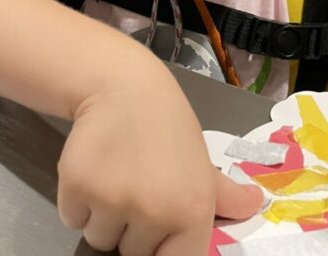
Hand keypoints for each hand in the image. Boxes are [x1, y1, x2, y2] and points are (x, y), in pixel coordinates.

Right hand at [57, 73, 261, 254]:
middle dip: (129, 229)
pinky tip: (93, 168)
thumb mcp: (201, 161)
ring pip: (98, 236)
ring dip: (101, 215)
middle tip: (134, 187)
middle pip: (131, 253)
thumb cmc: (167, 127)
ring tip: (113, 175)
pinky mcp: (76, 187)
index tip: (153, 233)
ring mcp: (112, 201)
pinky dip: (76, 201)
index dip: (160, 250)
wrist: (122, 87)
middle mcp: (153, 213)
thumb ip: (225, 195)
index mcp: (192, 212)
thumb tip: (255, 206)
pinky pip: (72, 217)